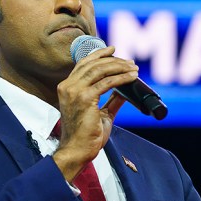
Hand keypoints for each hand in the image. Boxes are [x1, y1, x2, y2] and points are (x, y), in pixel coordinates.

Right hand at [53, 46, 135, 180]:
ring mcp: (75, 91)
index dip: (98, 55)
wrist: (78, 150)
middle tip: (130, 62)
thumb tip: (123, 90)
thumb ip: (111, 100)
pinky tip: (132, 77)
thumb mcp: (100, 113)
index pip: (83, 64)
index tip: (112, 49)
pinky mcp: (85, 98)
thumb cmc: (86, 136)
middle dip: (114, 60)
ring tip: (134, 68)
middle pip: (93, 64)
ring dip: (120, 67)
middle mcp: (68, 86)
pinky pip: (107, 82)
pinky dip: (122, 78)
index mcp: (67, 88)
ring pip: (100, 70)